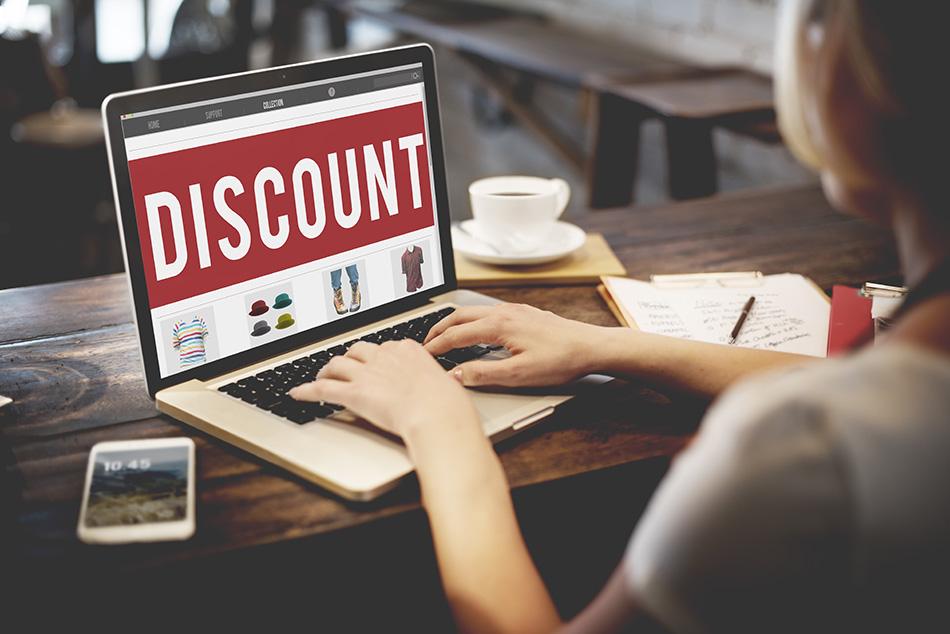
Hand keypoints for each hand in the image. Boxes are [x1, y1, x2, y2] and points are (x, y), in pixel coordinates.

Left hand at [289, 340, 479, 440]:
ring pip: (337, 364)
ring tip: (321, 377)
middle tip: (346, 368)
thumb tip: (445, 387)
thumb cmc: (447, 404)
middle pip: (358, 350)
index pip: (385, 347)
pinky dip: (306, 391)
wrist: (437, 414)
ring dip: (327, 371)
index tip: (374, 363)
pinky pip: (323, 388)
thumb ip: (437, 382)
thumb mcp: (447, 384)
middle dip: (350, 358)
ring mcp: (367, 373)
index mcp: (407, 350)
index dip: (376, 357)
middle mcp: (384, 356)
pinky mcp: (353, 393)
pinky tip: (297, 394)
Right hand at [424, 303, 609, 386]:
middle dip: (438, 329)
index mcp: (499, 325)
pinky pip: (487, 312)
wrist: (590, 346)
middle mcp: (504, 312)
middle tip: (424, 343)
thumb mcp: (519, 375)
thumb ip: (483, 374)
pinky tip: (475, 331)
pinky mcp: (524, 313)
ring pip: (473, 311)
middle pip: (459, 316)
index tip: (423, 356)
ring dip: (454, 323)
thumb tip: (455, 374)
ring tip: (443, 335)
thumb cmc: (560, 360)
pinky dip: (471, 320)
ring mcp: (514, 310)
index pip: (456, 335)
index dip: (436, 347)